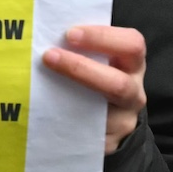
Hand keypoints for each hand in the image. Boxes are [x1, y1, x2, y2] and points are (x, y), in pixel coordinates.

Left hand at [41, 25, 145, 153]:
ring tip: (39, 86)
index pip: (132, 44)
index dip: (103, 38)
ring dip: (70, 98)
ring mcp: (123, 121)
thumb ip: (81, 46)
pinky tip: (41, 114)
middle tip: (49, 56)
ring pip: (105, 116)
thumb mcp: (99, 58)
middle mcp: (133, 93)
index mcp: (131, 64)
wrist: (110, 117)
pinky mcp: (108, 142)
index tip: (70, 33)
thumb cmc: (97, 74)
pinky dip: (64, 123)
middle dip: (82, 70)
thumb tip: (43, 28)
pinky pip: (87, 135)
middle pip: (120, 84)